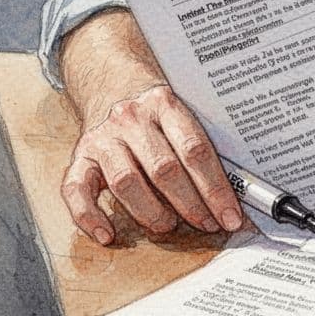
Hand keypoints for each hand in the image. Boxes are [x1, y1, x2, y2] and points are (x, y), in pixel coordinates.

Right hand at [61, 83, 243, 242]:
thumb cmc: (157, 110)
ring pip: (126, 181)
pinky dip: (89, 216)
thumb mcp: (182, 112)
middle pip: (164, 168)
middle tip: (207, 225)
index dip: (215, 188)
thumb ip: (201, 146)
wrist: (112, 80)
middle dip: (190, 204)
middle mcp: (130, 118)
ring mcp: (103, 137)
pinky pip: (75, 189)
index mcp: (165, 104)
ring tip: (169, 226)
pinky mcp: (80, 155)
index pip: (195, 150)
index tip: (230, 216)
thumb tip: (238, 192)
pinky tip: (106, 235)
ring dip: (151, 212)